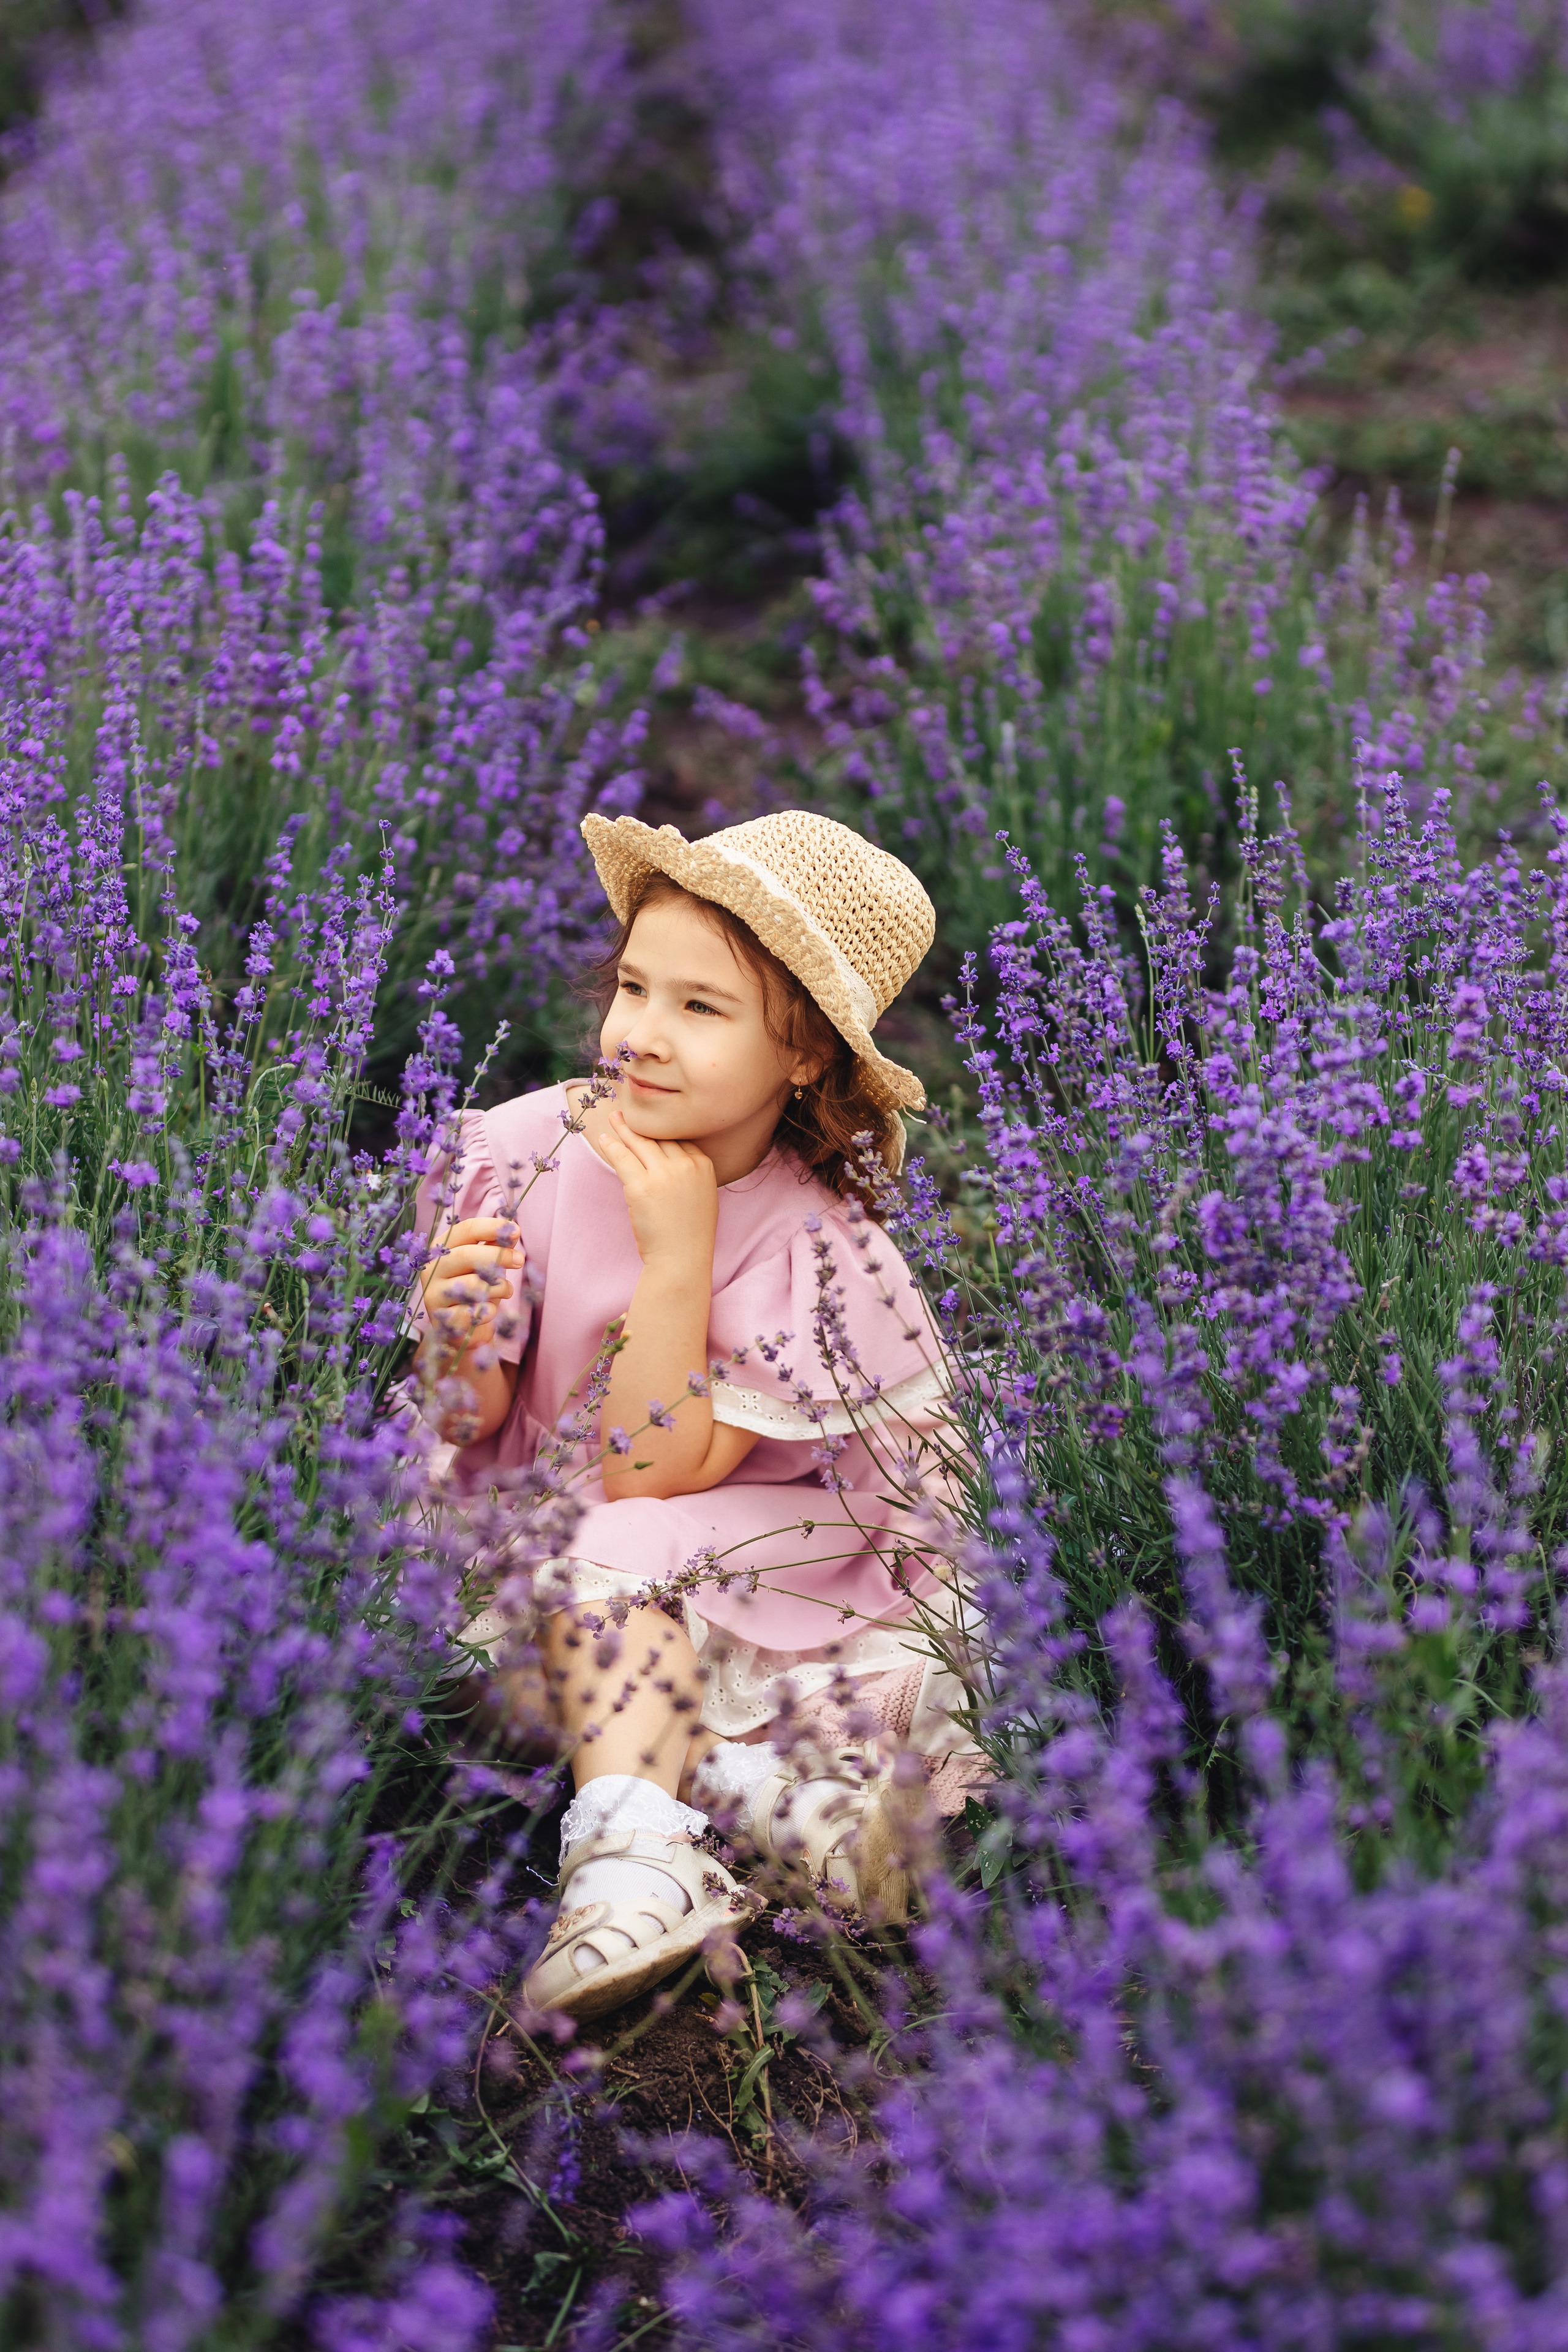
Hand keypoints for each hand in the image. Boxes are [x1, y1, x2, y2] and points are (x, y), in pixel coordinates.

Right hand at [418, 1215, 522, 1356]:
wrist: (463, 1326)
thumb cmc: (476, 1287)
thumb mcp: (486, 1262)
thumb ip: (496, 1245)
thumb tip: (513, 1229)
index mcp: (441, 1248)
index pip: (465, 1230)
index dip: (491, 1227)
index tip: (516, 1230)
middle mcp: (432, 1269)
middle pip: (466, 1255)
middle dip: (499, 1255)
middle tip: (520, 1260)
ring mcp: (434, 1295)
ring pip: (473, 1285)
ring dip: (499, 1286)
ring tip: (505, 1290)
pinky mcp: (444, 1320)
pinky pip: (476, 1312)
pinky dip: (490, 1310)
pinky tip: (489, 1310)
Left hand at [596, 1107, 717, 1274]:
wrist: (682, 1258)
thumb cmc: (690, 1234)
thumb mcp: (702, 1196)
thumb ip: (690, 1174)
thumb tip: (669, 1159)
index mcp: (704, 1166)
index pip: (679, 1139)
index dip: (662, 1131)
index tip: (650, 1124)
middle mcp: (686, 1165)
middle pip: (659, 1136)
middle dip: (642, 1124)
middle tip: (628, 1113)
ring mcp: (663, 1174)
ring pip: (640, 1143)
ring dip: (624, 1129)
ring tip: (615, 1119)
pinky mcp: (641, 1186)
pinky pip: (623, 1159)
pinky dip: (612, 1147)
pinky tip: (605, 1139)